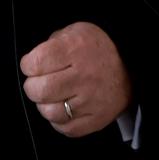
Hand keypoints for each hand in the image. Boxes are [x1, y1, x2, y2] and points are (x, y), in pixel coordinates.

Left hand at [20, 21, 132, 137]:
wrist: (130, 68)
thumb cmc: (96, 49)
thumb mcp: (76, 31)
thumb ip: (52, 43)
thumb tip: (33, 63)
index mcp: (76, 49)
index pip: (36, 63)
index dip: (28, 65)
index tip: (32, 65)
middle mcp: (83, 76)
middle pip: (40, 90)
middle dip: (32, 86)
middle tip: (39, 81)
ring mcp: (90, 101)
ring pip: (50, 112)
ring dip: (44, 104)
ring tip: (51, 96)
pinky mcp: (96, 120)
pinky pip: (64, 128)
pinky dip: (58, 120)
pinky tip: (64, 107)